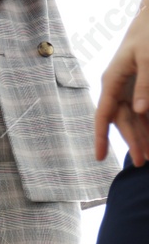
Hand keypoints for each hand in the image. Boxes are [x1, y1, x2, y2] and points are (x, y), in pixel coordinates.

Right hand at [95, 4, 148, 162]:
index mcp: (112, 80)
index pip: (104, 114)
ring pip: (132, 118)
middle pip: (121, 120)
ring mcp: (128, 86)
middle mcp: (117, 86)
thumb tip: (139, 112)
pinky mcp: (139, 85)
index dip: (101, 136)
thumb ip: (146, 86)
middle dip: (132, 142)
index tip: (99, 157)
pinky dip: (148, 123)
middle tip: (142, 162)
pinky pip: (142, 109)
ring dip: (141, 135)